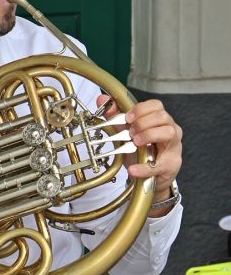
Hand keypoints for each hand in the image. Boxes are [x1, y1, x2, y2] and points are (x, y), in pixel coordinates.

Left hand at [96, 95, 181, 211]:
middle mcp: (170, 129)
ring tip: (135, 142)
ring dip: (148, 136)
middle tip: (130, 132)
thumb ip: (115, 116)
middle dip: (143, 123)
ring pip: (168, 133)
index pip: (156, 105)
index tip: (128, 118)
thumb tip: (101, 99)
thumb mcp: (126, 133)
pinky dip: (144, 167)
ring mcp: (173, 147)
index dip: (141, 109)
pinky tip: (133, 169)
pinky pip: (159, 165)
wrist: (149, 176)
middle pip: (163, 117)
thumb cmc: (141, 151)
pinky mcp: (171, 165)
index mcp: (160, 120)